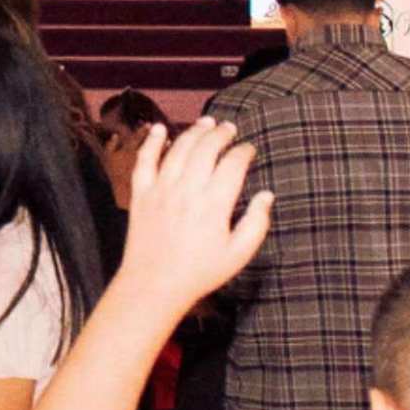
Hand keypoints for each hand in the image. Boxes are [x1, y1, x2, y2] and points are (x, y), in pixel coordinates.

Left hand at [105, 120, 271, 317]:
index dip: (244, 152)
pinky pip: (145, 160)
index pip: (233, 163)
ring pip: (178, 148)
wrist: (154, 285)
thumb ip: (256, 223)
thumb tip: (267, 195)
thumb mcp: (238, 254)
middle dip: (221, 134)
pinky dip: (151, 141)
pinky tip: (158, 129)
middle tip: (230, 128)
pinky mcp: (141, 194)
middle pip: (206, 148)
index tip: (249, 149)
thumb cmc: (200, 272)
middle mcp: (187, 190)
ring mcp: (161, 189)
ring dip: (194, 131)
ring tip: (206, 123)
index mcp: (214, 203)